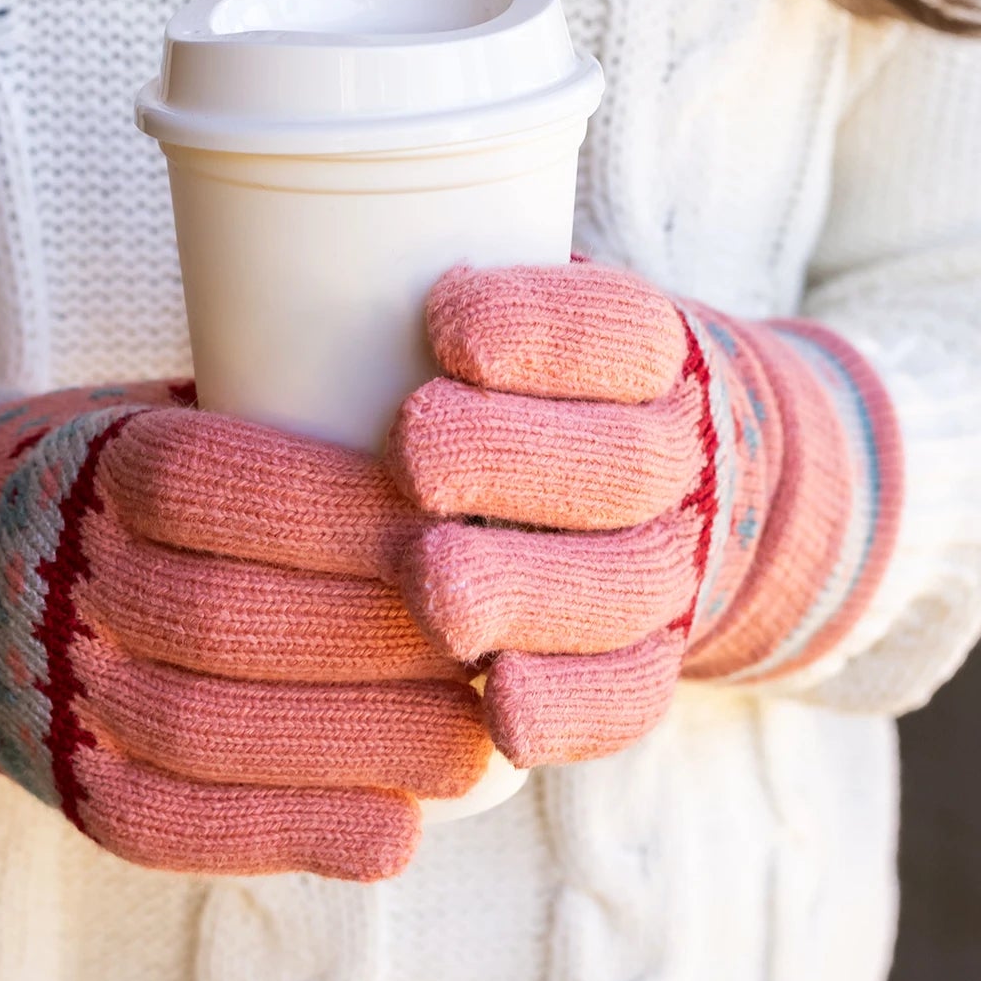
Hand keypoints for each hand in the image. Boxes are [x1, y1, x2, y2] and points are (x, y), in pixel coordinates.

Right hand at [0, 380, 489, 879]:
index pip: (218, 487)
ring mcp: (56, 694)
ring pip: (203, 731)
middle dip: (375, 641)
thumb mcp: (189, 415)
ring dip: (353, 745)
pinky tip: (393, 835)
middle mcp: (61, 583)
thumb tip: (483, 481)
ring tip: (472, 747)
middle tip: (498, 651)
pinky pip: (173, 825)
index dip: (347, 513)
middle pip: (224, 619)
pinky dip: (289, 834)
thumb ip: (301, 437)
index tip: (464, 527)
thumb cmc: (136, 484)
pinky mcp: (74, 789)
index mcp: (97, 470)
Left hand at [388, 261, 902, 765]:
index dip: (540, 329)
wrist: (684, 492)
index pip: (618, 333)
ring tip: (429, 582)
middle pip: (623, 466)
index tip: (443, 323)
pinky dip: (570, 708)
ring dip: (525, 586)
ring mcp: (672, 570)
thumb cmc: (538, 398)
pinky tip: (501, 705)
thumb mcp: (525, 327)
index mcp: (652, 361)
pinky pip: (631, 697)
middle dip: (511, 458)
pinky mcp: (649, 663)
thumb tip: (296, 272)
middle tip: (411, 453)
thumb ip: (450, 312)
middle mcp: (678, 464)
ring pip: (625, 586)